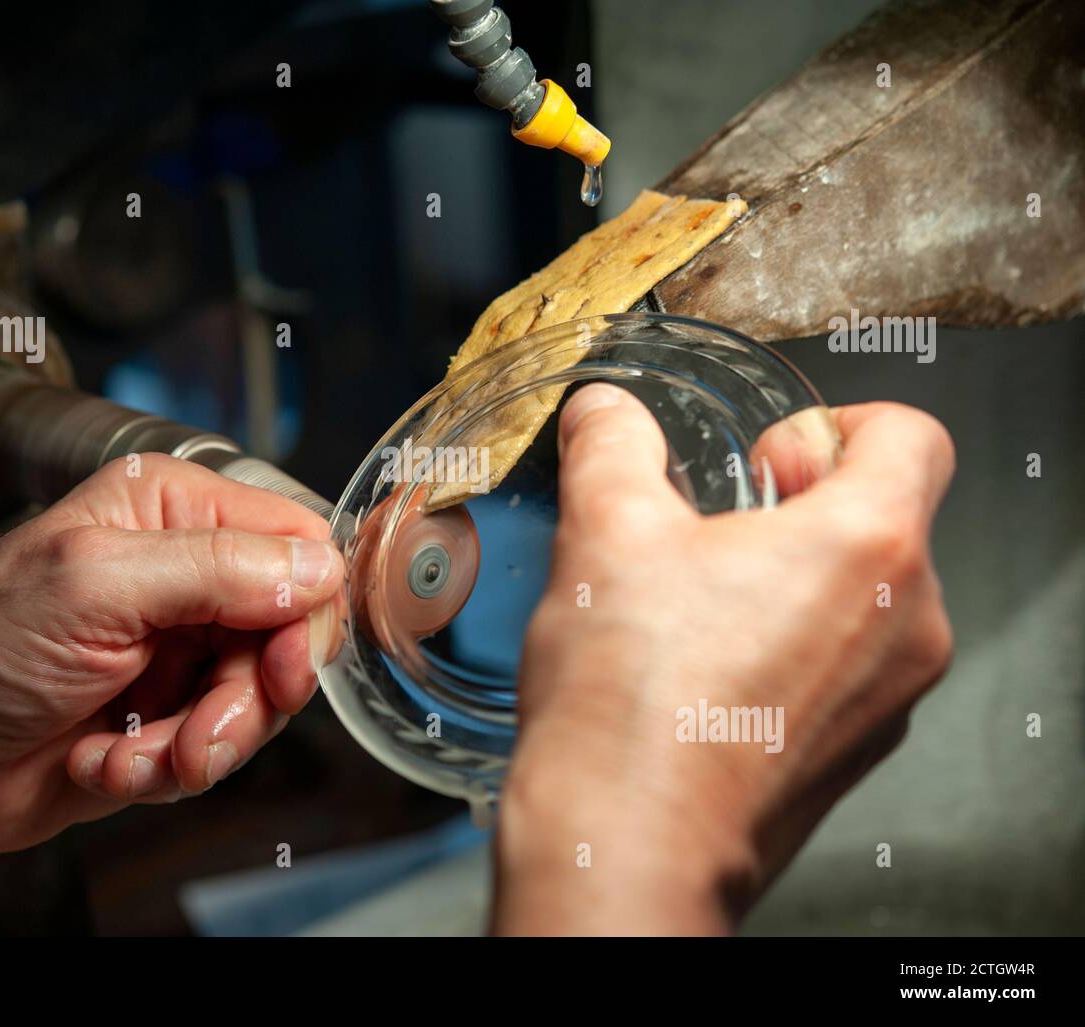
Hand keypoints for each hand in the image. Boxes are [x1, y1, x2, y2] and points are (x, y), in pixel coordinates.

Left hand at [0, 455, 341, 851]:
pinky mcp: (170, 715)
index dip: (304, 611)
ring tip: (134, 754)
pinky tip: (106, 761)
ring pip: (261, 702)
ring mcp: (180, 650)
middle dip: (247, 699)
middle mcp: (186, 576)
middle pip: (291, 635)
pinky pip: (218, 749)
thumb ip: (217, 569)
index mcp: (174, 514)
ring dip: (202, 743)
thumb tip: (319, 568)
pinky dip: (166, 770)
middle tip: (201, 734)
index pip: (297, 545)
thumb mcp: (98, 585)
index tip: (280, 666)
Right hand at [494, 384, 954, 934]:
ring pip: (861, 597)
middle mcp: (907, 623)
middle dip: (798, 506)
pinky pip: (844, 666)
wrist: (628, 842)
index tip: (770, 457)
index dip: (835, 423)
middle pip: (885, 516)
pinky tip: (705, 672)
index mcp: (869, 544)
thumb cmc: (632, 700)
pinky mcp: (856, 750)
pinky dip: (790, 647)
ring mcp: (889, 697)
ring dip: (791, 579)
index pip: (911, 435)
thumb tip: (606, 412)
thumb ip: (612, 446)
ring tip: (696, 608)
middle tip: (712, 533)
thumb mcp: (604, 532)